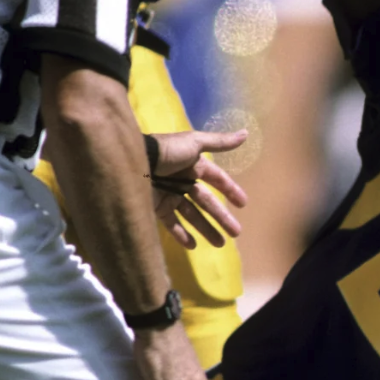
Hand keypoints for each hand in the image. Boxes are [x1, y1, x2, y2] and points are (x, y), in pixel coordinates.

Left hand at [149, 129, 247, 249]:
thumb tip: (246, 132)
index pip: (216, 179)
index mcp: (193, 165)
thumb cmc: (166, 151)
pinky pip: (172, 223)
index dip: (231, 190)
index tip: (243, 205)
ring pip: (192, 215)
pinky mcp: (156, 207)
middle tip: (236, 233)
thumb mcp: (195, 143)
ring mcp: (169, 195)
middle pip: (207, 202)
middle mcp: (183, 181)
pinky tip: (193, 246)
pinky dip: (181, 235)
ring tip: (220, 244)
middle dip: (222, 217)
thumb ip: (220, 142)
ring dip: (206, 229)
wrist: (133, 161)